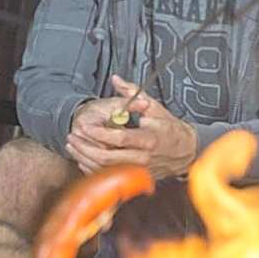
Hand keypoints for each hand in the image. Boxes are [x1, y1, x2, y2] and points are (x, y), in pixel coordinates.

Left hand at [65, 74, 196, 179]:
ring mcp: (138, 170)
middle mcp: (143, 157)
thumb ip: (133, 93)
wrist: (186, 151)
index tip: (84, 127)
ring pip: (106, 170)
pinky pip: (110, 177)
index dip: (99, 133)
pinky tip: (83, 159)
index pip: (119, 138)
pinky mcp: (135, 177)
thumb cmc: (170, 129)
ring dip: (85, 159)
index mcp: (149, 138)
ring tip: (72, 147)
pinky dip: (94, 169)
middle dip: (86, 148)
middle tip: (72, 137)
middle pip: (108, 158)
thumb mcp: (155, 107)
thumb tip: (116, 80)